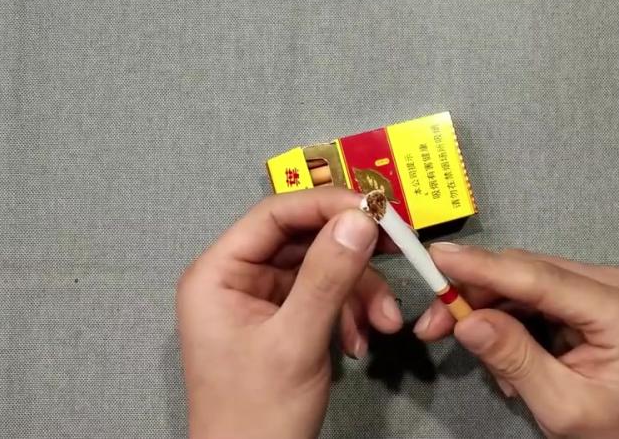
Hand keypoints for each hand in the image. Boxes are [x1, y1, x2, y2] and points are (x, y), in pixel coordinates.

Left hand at [176, 188, 402, 438]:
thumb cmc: (257, 414)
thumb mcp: (296, 341)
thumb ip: (328, 277)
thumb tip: (359, 218)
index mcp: (219, 273)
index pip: (276, 214)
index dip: (328, 204)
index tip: (377, 209)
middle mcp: (238, 277)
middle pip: (305, 239)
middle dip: (353, 255)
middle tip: (398, 249)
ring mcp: (262, 299)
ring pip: (323, 268)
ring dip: (360, 292)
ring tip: (384, 323)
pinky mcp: (284, 319)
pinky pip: (326, 296)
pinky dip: (351, 314)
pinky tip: (361, 342)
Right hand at [414, 244, 618, 438]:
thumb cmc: (613, 428)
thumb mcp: (561, 405)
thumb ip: (515, 359)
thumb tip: (466, 321)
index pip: (539, 278)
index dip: (484, 267)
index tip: (437, 258)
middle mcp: (610, 285)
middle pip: (523, 272)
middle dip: (472, 295)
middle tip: (430, 327)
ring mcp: (596, 286)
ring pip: (518, 280)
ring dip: (485, 312)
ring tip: (487, 365)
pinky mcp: (580, 294)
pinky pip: (527, 295)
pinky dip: (504, 321)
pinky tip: (504, 358)